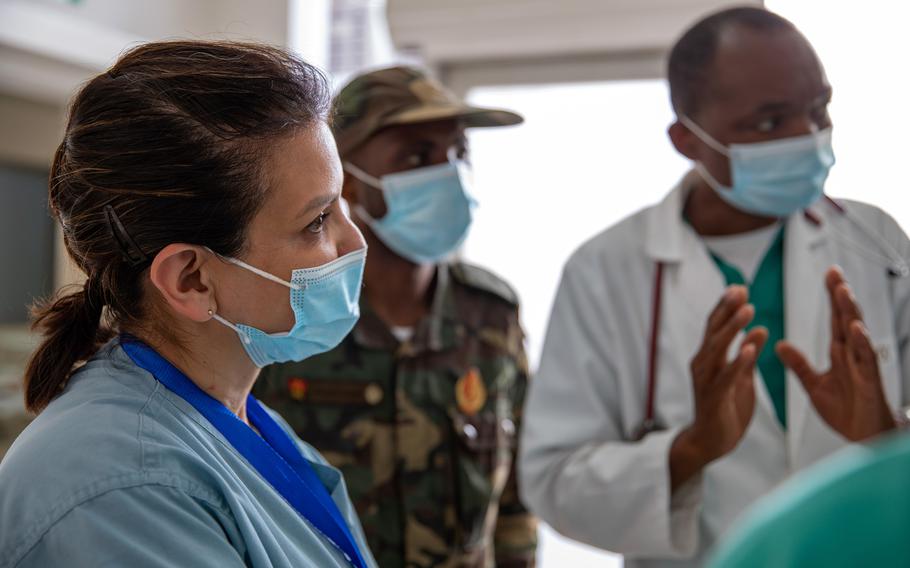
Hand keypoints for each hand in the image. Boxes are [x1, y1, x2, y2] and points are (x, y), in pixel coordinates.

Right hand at [670, 286, 767, 490]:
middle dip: (727, 309)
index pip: (717, 326)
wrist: (710, 442)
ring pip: (718, 349)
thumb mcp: (741, 379)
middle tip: (740, 290)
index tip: (740, 288)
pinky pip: (727, 377)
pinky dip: (738, 362)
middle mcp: (703, 364)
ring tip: (748, 311)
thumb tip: (758, 331)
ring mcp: (706, 380)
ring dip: (733, 329)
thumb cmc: (724, 409)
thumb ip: (747, 356)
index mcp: (710, 358)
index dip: (727, 307)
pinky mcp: (713, 398)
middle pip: (714, 331)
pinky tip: (749, 350)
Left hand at [777, 266, 895, 441]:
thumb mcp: (814, 385)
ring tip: (842, 290)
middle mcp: (853, 354)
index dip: (832, 296)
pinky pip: (866, 358)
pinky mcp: (869, 380)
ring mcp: (862, 365)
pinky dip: (861, 342)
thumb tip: (780, 345)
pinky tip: (856, 328)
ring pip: (857, 332)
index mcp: (840, 352)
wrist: (864, 438)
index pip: (835, 318)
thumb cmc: (847, 411)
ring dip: (850, 311)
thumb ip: (799, 365)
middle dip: (841, 294)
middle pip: (846, 317)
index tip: (828, 274)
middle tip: (834, 271)